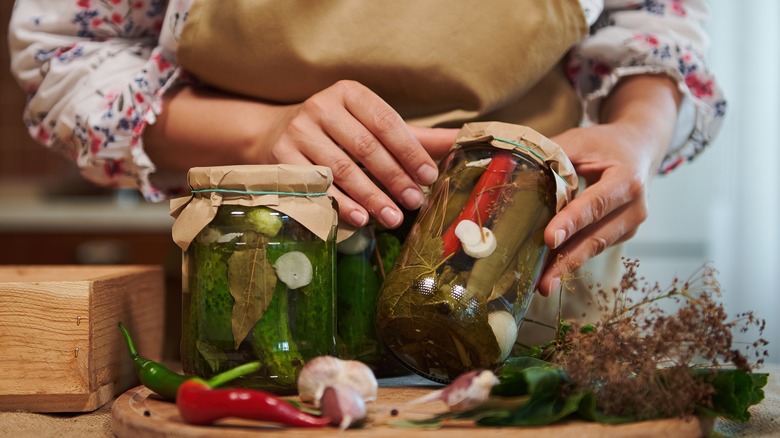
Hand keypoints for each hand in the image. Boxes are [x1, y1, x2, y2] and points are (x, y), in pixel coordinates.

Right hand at [257, 80, 457, 228]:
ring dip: (371, 197)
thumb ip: (414, 136)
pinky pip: (318, 186)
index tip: (429, 176)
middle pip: (365, 147)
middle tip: (415, 202)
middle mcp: (321, 106)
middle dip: (394, 178)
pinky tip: (362, 219)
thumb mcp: (371, 126)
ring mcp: (298, 131)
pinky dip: (342, 204)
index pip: (385, 122)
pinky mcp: (281, 158)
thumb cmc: (337, 132)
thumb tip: (461, 140)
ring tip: (393, 217)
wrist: (273, 134)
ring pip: (342, 169)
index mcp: (349, 93)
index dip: (409, 151)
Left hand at [536, 75, 681, 295]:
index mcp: (627, 179)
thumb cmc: (603, 144)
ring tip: (544, 284)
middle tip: (544, 281)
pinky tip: (550, 269)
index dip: (572, 221)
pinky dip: (571, 257)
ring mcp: (631, 225)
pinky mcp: (622, 234)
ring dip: (567, 265)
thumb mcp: (579, 141)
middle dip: (568, 259)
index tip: (550, 239)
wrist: (638, 149)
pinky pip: (594, 247)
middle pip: (597, 237)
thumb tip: (513, 172)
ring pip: (595, 247)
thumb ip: (552, 157)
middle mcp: (635, 207)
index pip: (596, 203)